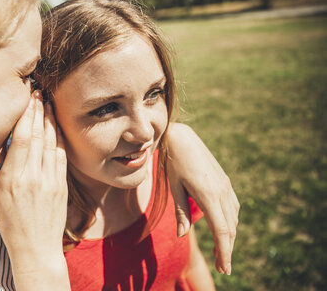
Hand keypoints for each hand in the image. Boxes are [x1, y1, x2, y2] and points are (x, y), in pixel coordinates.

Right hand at [0, 91, 69, 289]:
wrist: (36, 246)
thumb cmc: (12, 222)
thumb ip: (6, 168)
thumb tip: (12, 143)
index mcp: (12, 179)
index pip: (21, 138)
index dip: (26, 115)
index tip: (28, 99)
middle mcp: (32, 177)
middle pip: (38, 135)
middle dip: (39, 111)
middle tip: (39, 92)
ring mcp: (50, 180)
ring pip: (51, 142)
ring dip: (50, 120)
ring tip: (49, 103)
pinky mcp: (62, 185)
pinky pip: (61, 156)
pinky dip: (59, 138)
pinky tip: (57, 127)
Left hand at [166, 123, 238, 274]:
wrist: (182, 139)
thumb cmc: (173, 163)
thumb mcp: (174, 187)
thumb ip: (181, 212)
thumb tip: (183, 235)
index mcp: (208, 194)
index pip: (221, 230)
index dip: (224, 252)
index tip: (225, 268)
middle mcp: (221, 191)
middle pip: (230, 228)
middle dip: (227, 249)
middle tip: (224, 268)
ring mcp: (225, 186)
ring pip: (233, 218)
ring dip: (230, 237)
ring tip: (223, 252)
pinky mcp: (225, 182)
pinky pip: (232, 207)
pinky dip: (230, 222)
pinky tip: (224, 229)